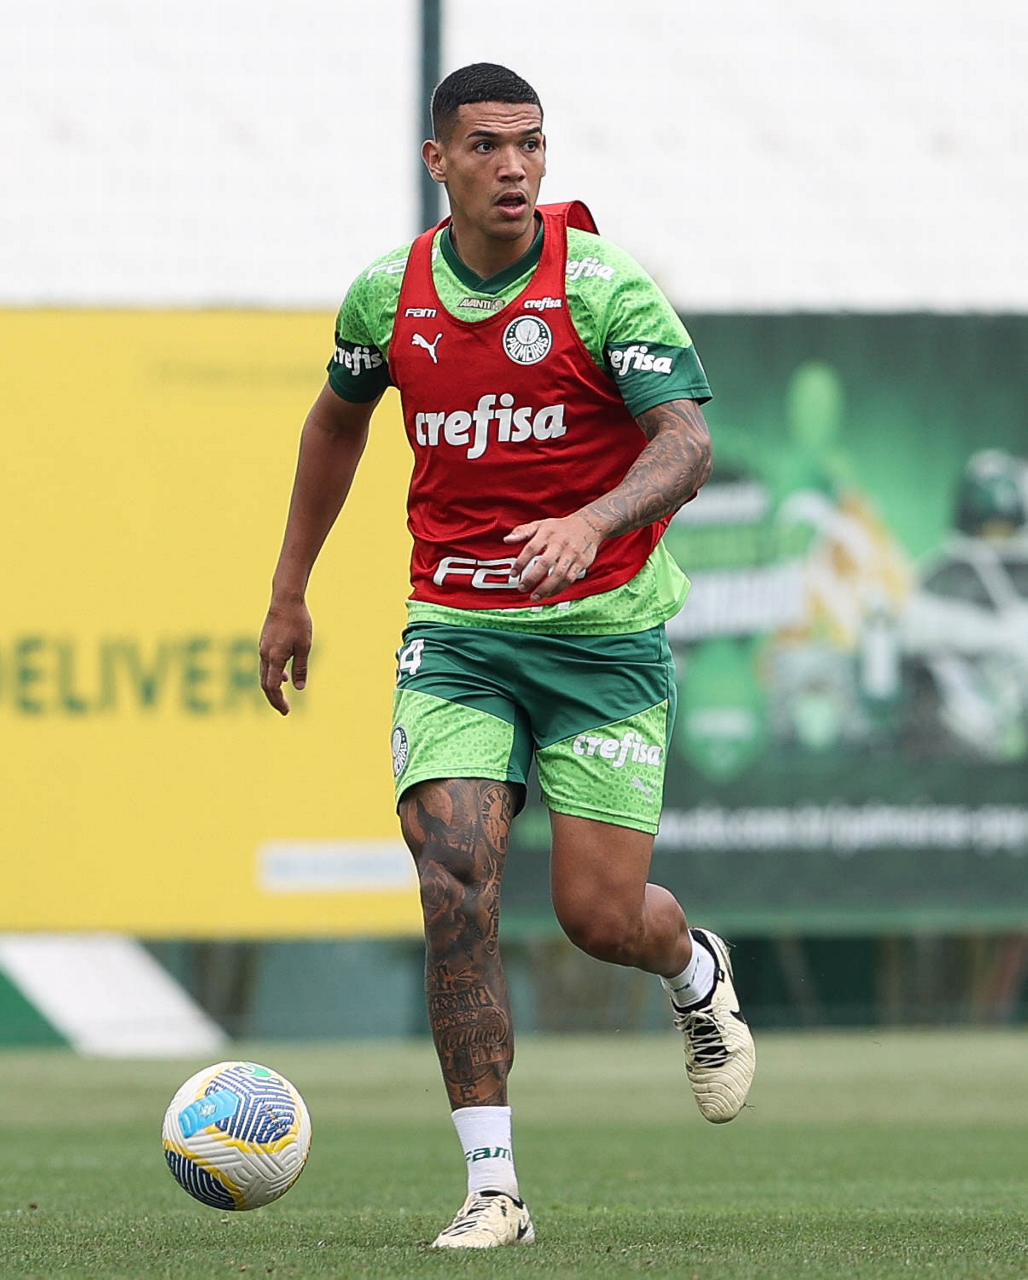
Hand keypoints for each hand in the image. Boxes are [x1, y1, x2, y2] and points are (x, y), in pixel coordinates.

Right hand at [259, 598, 311, 714]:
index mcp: (274, 657)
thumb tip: (299, 688)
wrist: (285, 600)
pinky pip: (266, 664)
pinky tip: (283, 677)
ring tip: (283, 698)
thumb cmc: (298, 622)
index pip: (272, 687)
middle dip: (274, 699)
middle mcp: (264, 655)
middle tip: (284, 711)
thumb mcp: (304, 647)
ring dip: (273, 688)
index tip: (286, 711)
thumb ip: (300, 668)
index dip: (278, 701)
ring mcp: (262, 648)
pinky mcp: (264, 642)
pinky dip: (273, 674)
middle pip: (265, 684)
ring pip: (264, 674)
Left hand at [503, 514, 600, 601]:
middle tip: (522, 588)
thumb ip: (522, 532)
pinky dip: (558, 589)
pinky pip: (569, 579)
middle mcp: (560, 543)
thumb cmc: (560, 527)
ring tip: (535, 597)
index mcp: (547, 533)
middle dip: (532, 578)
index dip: (521, 562)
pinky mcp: (581, 562)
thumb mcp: (541, 524)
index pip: (531, 549)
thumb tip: (507, 539)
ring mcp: (572, 554)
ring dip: (545, 588)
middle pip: (545, 563)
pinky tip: (549, 594)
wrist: (589, 525)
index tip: (513, 573)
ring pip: (558, 574)